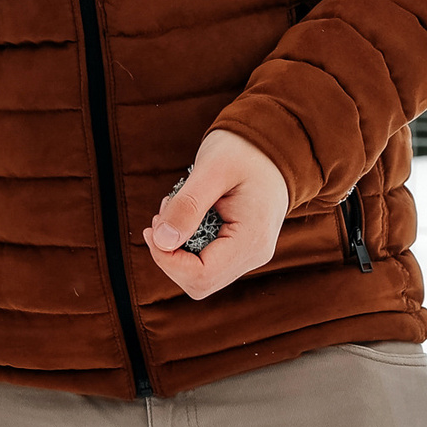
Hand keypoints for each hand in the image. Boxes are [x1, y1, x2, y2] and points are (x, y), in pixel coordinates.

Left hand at [143, 128, 289, 300]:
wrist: (272, 144)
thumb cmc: (244, 151)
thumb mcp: (212, 169)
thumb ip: (187, 205)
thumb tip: (161, 241)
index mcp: (251, 240)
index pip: (200, 276)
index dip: (166, 259)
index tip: (153, 226)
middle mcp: (253, 255)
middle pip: (198, 282)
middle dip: (169, 252)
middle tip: (164, 212)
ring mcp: (248, 255)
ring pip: (198, 274)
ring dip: (176, 246)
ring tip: (175, 206)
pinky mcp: (239, 249)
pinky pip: (204, 259)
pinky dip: (186, 241)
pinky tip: (187, 213)